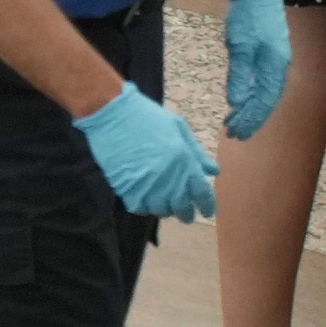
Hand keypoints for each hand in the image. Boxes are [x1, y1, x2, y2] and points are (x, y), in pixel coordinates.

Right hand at [74, 83, 217, 220]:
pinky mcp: (127, 188)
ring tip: (163, 203)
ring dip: (165, 209)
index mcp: (184, 162)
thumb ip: (197, 152)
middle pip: (183, 208)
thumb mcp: (178, 127)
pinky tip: (145, 199)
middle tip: (185, 213)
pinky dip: (144, 207)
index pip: (203, 194)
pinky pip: (140, 208)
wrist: (111, 112)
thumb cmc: (147, 116)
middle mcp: (169, 178)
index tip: (206, 211)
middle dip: (187, 213)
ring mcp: (147, 185)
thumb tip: (214, 172)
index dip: (207, 206)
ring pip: (161, 210)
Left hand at [218, 0, 291, 139]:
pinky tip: (241, 98)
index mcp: (274, 67)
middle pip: (265, 100)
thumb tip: (236, 102)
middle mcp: (278, 66)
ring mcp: (274, 58)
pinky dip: (251, 92)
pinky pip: (261, 80)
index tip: (236, 132)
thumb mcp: (239, 44)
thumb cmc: (247, 15)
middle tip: (234, 133)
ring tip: (235, 121)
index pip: (263, 102)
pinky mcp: (267, 51)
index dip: (251, 119)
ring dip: (250, 107)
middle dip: (251, 118)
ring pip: (264, 91)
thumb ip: (238, 74)